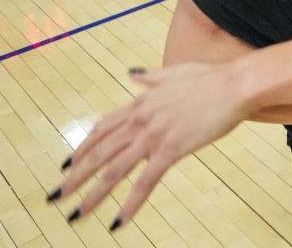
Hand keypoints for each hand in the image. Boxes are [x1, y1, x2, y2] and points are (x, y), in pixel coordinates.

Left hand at [50, 63, 249, 228]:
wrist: (234, 85)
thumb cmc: (211, 78)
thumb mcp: (175, 72)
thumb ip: (150, 77)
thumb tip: (132, 74)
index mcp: (141, 102)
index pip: (102, 129)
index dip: (83, 148)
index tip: (67, 164)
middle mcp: (140, 121)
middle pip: (99, 153)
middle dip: (75, 177)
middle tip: (57, 196)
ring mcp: (153, 136)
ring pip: (114, 171)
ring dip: (92, 195)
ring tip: (77, 213)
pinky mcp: (171, 150)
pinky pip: (145, 182)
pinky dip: (130, 204)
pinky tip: (118, 220)